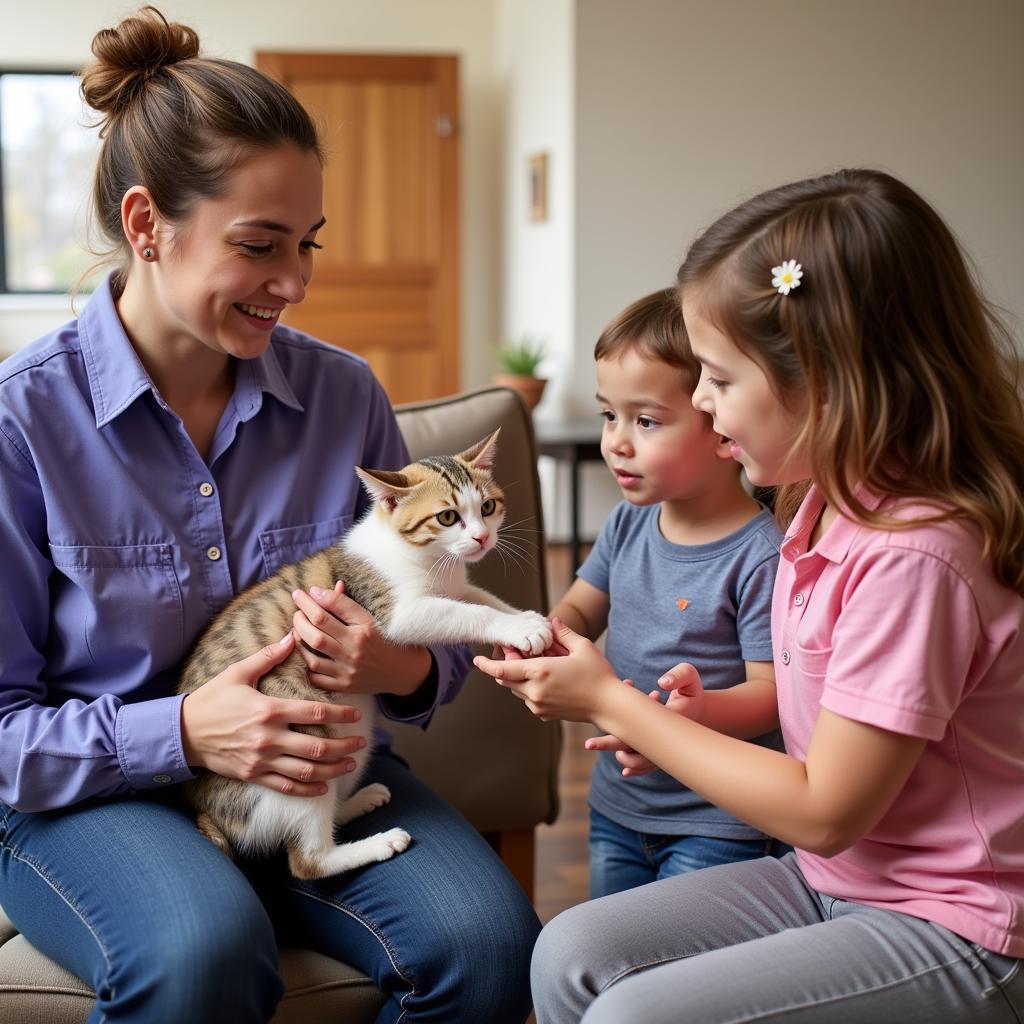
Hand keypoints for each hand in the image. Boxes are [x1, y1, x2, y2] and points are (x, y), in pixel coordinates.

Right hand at [180, 633, 366, 796]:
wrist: (183, 732)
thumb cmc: (212, 699)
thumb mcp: (238, 672)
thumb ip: (267, 656)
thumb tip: (291, 637)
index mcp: (270, 710)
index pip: (315, 712)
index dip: (340, 714)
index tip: (357, 714)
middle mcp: (269, 738)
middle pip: (317, 746)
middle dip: (344, 746)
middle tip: (362, 743)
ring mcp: (262, 760)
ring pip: (305, 770)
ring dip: (332, 768)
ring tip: (350, 764)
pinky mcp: (253, 775)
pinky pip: (285, 786)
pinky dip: (307, 788)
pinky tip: (324, 786)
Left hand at [292, 581, 431, 696]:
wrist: (403, 671)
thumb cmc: (384, 639)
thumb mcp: (368, 618)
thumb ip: (343, 604)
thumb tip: (318, 591)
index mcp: (363, 629)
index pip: (330, 610)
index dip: (311, 599)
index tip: (302, 593)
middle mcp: (355, 650)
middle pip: (316, 632)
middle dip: (300, 618)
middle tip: (297, 610)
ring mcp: (348, 671)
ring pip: (312, 656)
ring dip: (299, 641)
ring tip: (296, 630)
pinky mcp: (344, 686)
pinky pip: (316, 677)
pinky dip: (306, 664)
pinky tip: (305, 653)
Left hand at [473, 618, 619, 721]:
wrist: (609, 706)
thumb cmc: (598, 675)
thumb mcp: (582, 647)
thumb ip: (564, 633)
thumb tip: (553, 622)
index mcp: (540, 672)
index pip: (501, 670)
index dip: (486, 665)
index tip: (477, 659)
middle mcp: (535, 691)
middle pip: (506, 679)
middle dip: (506, 666)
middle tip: (516, 651)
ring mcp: (539, 705)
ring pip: (516, 690)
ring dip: (519, 677)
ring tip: (538, 664)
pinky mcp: (544, 714)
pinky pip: (528, 699)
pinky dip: (530, 688)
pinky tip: (548, 679)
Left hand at [585, 663, 704, 775]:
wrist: (701, 711)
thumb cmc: (692, 691)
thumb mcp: (690, 678)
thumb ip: (678, 676)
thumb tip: (662, 683)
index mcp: (666, 724)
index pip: (635, 735)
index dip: (613, 739)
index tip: (591, 741)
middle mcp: (663, 741)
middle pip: (633, 751)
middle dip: (609, 746)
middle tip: (588, 744)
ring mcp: (662, 749)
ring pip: (638, 761)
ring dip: (622, 754)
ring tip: (604, 740)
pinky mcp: (661, 751)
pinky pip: (647, 764)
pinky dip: (636, 768)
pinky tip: (625, 771)